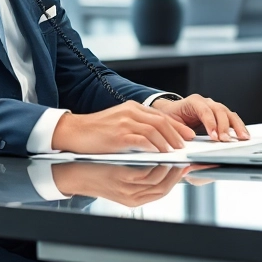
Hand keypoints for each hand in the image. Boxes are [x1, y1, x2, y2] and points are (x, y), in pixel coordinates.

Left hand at [50, 162, 206, 206]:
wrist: (71, 171)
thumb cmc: (96, 168)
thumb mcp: (120, 174)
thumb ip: (140, 171)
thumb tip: (161, 158)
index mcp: (134, 197)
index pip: (164, 190)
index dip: (179, 177)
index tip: (190, 164)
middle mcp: (132, 197)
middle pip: (165, 188)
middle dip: (180, 173)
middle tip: (188, 157)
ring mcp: (127, 191)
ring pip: (159, 182)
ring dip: (171, 167)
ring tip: (177, 151)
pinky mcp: (121, 181)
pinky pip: (146, 174)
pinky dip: (158, 164)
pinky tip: (161, 151)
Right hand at [51, 100, 195, 153]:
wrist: (74, 132)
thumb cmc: (96, 132)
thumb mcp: (119, 123)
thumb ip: (137, 126)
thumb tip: (157, 139)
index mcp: (132, 108)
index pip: (161, 115)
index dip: (177, 126)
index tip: (187, 135)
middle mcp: (130, 111)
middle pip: (162, 121)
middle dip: (176, 134)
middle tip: (185, 146)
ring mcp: (125, 122)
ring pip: (155, 129)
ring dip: (168, 142)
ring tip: (175, 152)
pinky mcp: (119, 135)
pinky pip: (142, 140)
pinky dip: (154, 146)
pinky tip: (160, 154)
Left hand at [150, 95, 250, 142]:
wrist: (173, 111)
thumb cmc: (172, 117)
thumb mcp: (171, 123)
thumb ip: (179, 129)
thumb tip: (190, 137)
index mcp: (193, 102)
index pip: (204, 111)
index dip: (210, 123)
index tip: (214, 136)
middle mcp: (206, 102)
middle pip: (219, 110)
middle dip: (224, 126)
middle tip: (226, 140)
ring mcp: (215, 107)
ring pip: (229, 113)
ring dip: (237, 126)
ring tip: (243, 138)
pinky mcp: (221, 114)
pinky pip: (232, 119)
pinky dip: (239, 127)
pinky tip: (244, 135)